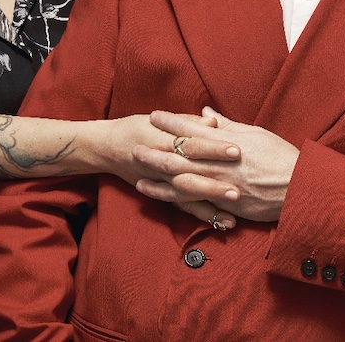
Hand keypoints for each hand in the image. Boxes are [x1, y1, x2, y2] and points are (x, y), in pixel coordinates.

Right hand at [101, 113, 239, 229]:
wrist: (107, 148)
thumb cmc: (138, 128)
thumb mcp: (160, 121)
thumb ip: (188, 122)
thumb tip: (213, 121)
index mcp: (163, 140)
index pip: (192, 144)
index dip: (214, 148)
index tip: (237, 150)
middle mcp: (161, 164)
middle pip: (190, 175)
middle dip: (214, 184)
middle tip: (238, 190)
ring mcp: (161, 182)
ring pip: (187, 195)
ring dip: (210, 204)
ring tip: (234, 212)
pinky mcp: (162, 195)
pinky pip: (183, 207)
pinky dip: (202, 215)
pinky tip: (223, 223)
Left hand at [132, 108, 297, 221]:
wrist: (304, 189)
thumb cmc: (282, 157)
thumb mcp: (256, 134)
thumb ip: (228, 124)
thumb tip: (206, 111)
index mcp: (229, 143)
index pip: (193, 129)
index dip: (172, 122)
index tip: (154, 115)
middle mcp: (222, 164)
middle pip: (182, 157)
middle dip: (156, 151)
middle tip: (134, 147)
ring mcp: (222, 187)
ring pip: (183, 183)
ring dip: (159, 180)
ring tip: (138, 176)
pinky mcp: (227, 206)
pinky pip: (197, 204)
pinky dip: (178, 201)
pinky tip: (162, 199)